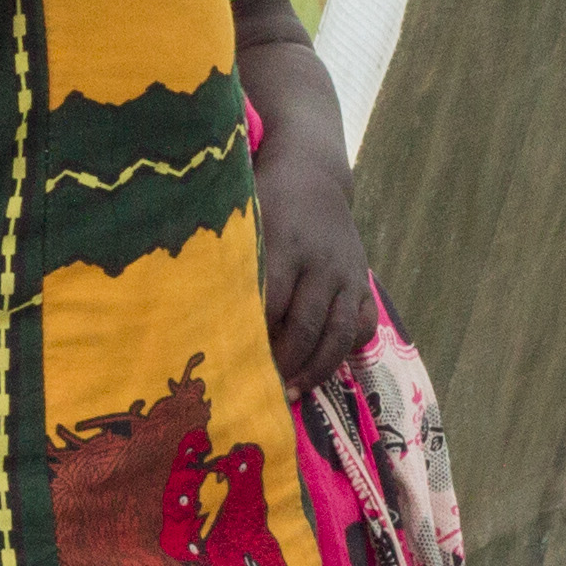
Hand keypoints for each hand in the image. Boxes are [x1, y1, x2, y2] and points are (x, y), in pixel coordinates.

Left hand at [255, 142, 378, 400]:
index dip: (255, 338)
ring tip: (292, 392)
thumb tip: (202, 312)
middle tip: (263, 391)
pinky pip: (363, 325)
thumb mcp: (242, 220)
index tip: (235, 365)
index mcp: (285, 244)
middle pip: (305, 325)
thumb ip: (231, 262)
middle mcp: (321, 262)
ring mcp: (347, 274)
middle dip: (285, 362)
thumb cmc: (263, 201)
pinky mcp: (363, 280)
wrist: (311, 173)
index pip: (271, 303)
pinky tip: (325, 367)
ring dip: (316, 368)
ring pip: (338, 333)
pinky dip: (347, 351)